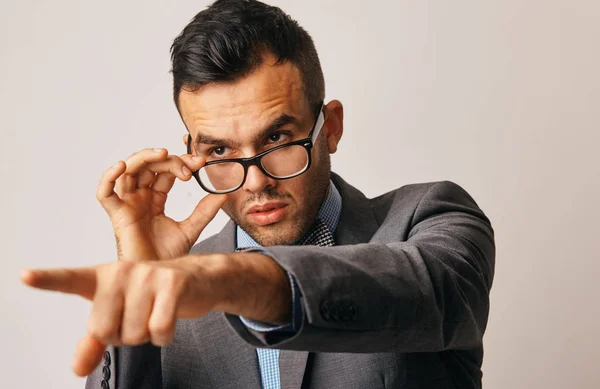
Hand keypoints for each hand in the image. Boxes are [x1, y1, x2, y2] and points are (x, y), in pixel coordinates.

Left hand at [20, 255, 227, 376]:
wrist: (197, 279)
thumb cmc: (153, 297)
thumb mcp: (120, 315)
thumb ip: (94, 341)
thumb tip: (78, 368)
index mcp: (103, 277)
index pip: (70, 279)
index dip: (46, 279)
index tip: (25, 276)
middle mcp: (122, 272)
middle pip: (104, 330)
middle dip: (123, 336)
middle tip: (138, 317)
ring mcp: (148, 275)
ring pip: (134, 333)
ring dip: (147, 335)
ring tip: (155, 313)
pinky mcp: (173, 283)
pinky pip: (159, 329)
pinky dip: (164, 336)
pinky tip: (169, 317)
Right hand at [97, 148, 226, 260]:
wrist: (159, 277)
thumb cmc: (168, 256)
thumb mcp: (191, 228)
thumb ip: (205, 211)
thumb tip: (223, 194)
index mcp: (154, 199)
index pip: (164, 172)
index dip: (181, 163)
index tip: (201, 162)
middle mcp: (139, 198)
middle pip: (148, 166)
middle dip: (169, 160)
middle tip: (191, 165)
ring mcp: (127, 205)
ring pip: (128, 171)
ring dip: (144, 157)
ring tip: (163, 154)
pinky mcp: (117, 215)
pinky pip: (104, 193)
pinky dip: (109, 177)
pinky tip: (122, 166)